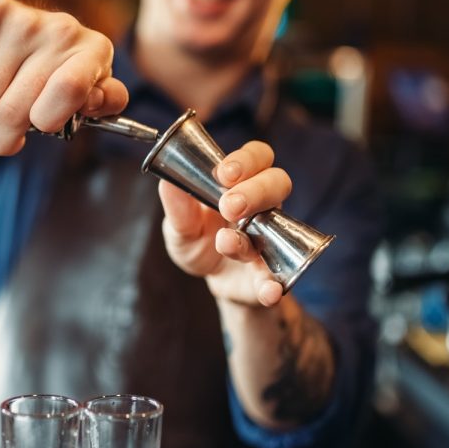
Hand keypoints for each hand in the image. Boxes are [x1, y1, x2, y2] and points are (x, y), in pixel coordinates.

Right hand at [0, 0, 128, 155]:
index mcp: (94, 52)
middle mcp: (63, 30)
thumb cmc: (50, 73)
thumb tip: (93, 101)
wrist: (10, 27)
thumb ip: (103, 102)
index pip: (71, 89)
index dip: (46, 120)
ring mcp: (26, 17)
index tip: (29, 133)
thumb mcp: (84, 91)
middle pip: (18, 105)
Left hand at [158, 140, 292, 306]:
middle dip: (254, 190)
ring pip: (282, 224)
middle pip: (277, 182)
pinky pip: (280, 277)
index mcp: (241, 184)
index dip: (246, 160)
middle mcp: (263, 205)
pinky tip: (269, 291)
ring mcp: (272, 238)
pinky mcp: (272, 272)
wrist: (212, 280)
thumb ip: (176, 207)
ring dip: (255, 232)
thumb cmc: (199, 241)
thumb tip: (167, 183)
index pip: (257, 156)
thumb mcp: (180, 226)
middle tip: (228, 206)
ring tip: (227, 242)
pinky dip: (275, 285)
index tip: (224, 173)